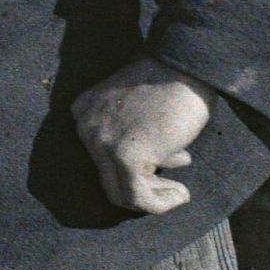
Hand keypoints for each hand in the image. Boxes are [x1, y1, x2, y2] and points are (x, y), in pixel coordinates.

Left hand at [71, 56, 213, 214]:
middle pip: (108, 179)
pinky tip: (182, 194)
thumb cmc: (172, 85)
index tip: (167, 161)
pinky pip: (139, 197)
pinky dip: (162, 203)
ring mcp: (101, 142)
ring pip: (121, 194)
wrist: (185, 66)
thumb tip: (162, 163)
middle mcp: (85, 127)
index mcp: (85, 112)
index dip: (137, 166)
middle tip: (172, 185)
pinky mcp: (125, 156)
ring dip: (154, 198)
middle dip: (143, 185)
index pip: (103, 158)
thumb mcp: (143, 112)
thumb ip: (140, 136)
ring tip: (179, 192)